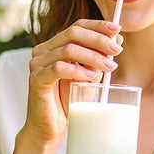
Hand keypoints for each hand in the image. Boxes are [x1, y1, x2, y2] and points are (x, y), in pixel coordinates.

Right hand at [23, 19, 121, 143]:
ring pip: (68, 50)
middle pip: (73, 33)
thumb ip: (99, 58)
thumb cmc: (68, 100)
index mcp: (54, 45)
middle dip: (98, 40)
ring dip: (92, 56)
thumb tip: (117, 40)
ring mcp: (37, 64)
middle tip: (116, 51)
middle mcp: (43, 51)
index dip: (97, 26)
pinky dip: (78, 71)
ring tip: (108, 67)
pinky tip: (90, 77)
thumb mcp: (89, 76)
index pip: (77, 26)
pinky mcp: (36, 80)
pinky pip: (58, 68)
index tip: (117, 30)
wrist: (51, 127)